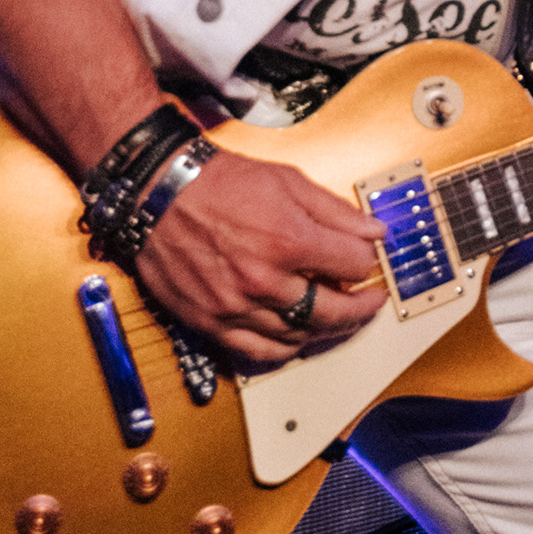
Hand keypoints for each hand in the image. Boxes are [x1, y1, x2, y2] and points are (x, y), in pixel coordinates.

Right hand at [137, 151, 388, 368]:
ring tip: (336, 315)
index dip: (367, 261)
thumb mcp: (288, 181)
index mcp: (288, 240)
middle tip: (370, 301)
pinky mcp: (210, 322)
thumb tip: (373, 231)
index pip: (354, 266)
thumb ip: (335, 211)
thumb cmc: (218, 184)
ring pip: (299, 336)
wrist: (158, 193)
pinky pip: (258, 352)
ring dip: (326, 329)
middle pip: (333, 311)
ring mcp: (236, 306)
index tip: (366, 259)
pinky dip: (284, 348)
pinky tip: (296, 336)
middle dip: (361, 307)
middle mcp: (264, 280)